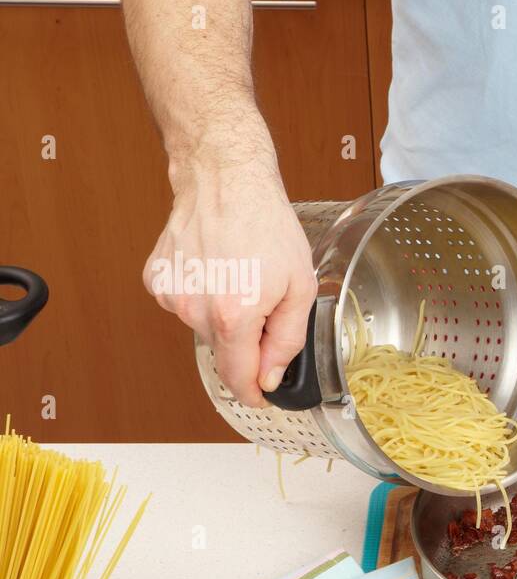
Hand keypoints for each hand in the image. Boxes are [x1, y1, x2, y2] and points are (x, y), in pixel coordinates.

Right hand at [143, 166, 315, 407]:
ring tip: (237, 273)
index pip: (237, 378)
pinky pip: (186, 304)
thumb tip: (270, 377)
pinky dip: (202, 294)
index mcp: (232, 316)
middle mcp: (194, 310)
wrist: (225, 181)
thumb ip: (287, 340)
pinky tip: (215, 265)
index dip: (252, 393)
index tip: (261, 397)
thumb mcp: (299, 287)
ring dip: (223, 313)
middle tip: (264, 300)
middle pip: (224, 350)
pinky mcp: (156, 281)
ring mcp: (171, 295)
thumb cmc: (267, 226)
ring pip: (203, 326)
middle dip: (246, 339)